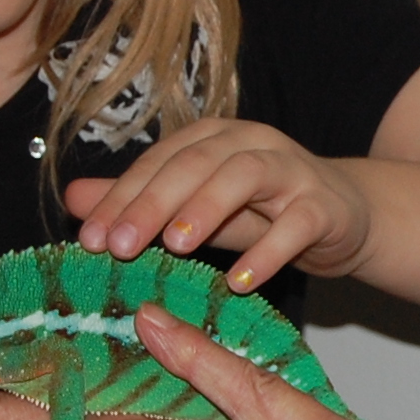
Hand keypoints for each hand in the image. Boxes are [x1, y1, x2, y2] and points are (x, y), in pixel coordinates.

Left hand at [66, 118, 375, 295]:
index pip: (160, 160)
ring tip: (176, 246)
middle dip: (152, 202)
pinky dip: (268, 253)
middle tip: (118, 245)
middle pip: (196, 162)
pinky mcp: (325, 205)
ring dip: (207, 208)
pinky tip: (240, 282)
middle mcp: (251, 142)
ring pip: (246, 175)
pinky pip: (296, 224)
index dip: (122, 196)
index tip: (90, 239)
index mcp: (214, 137)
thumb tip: (73, 199)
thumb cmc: (265, 211)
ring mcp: (292, 170)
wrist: (346, 217)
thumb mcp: (197, 208)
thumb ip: (142, 202)